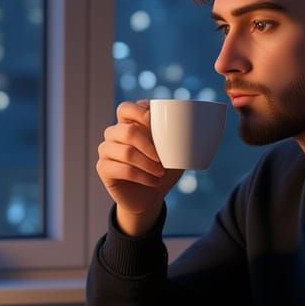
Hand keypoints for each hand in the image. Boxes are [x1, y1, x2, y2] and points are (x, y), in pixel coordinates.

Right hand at [96, 100, 183, 234]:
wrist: (150, 196)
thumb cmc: (162, 169)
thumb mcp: (175, 152)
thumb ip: (180, 138)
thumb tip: (201, 127)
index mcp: (129, 123)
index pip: (126, 108)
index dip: (140, 113)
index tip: (157, 125)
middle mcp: (114, 133)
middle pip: (126, 130)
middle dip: (148, 144)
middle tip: (162, 159)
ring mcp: (106, 150)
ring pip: (125, 152)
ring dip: (147, 163)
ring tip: (160, 173)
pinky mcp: (103, 168)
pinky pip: (122, 169)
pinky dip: (142, 176)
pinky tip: (153, 181)